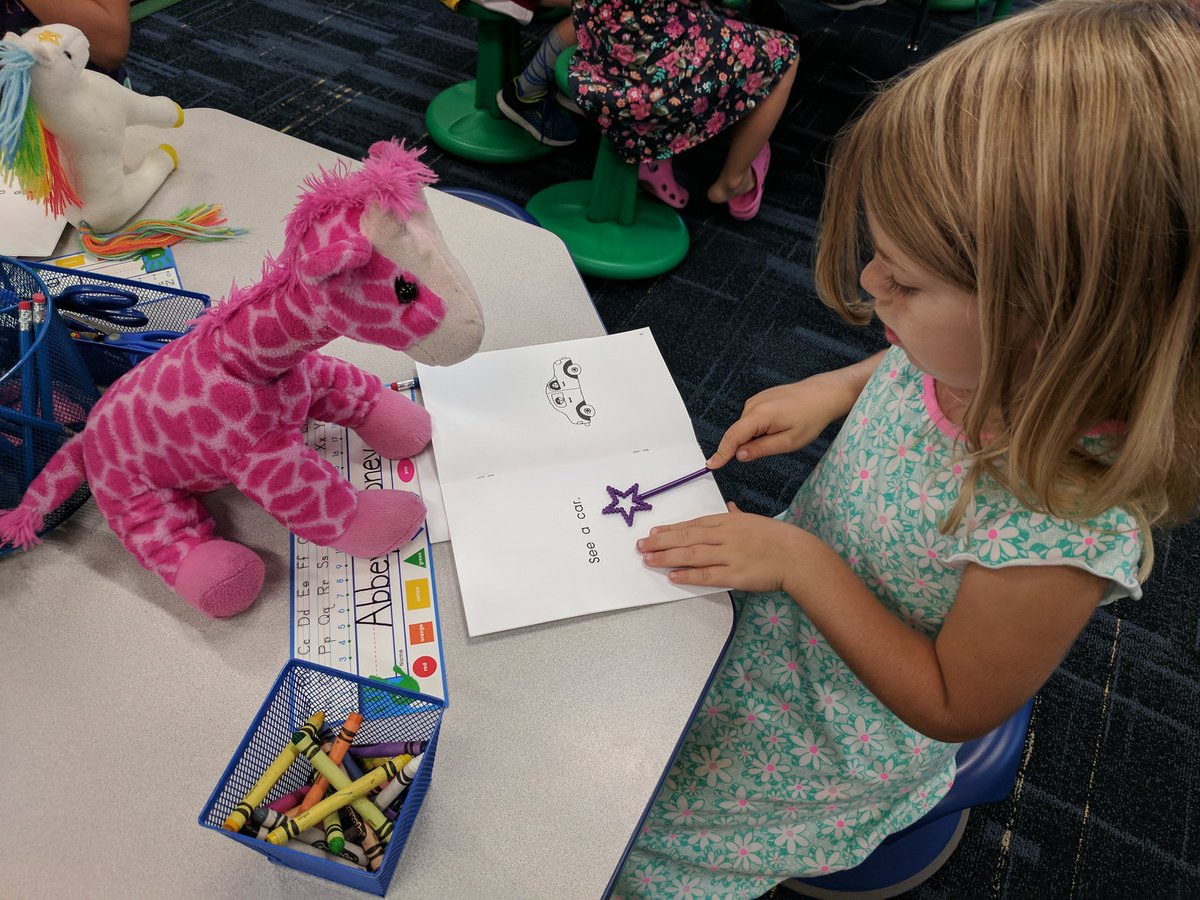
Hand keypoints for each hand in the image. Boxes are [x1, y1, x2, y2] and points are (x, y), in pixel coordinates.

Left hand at [637, 502, 810, 591]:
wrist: (797, 555)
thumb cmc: (777, 538)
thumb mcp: (754, 520)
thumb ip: (737, 515)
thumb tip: (728, 507)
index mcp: (728, 521)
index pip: (693, 524)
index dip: (671, 529)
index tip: (653, 533)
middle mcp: (725, 535)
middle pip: (686, 537)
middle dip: (660, 542)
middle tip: (640, 546)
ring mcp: (729, 555)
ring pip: (691, 554)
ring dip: (667, 557)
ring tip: (648, 560)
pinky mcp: (735, 575)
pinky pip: (706, 575)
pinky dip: (688, 575)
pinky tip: (672, 576)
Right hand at [707, 378, 844, 468]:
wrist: (823, 394)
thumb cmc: (810, 418)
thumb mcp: (789, 441)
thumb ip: (761, 449)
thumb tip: (739, 455)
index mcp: (759, 415)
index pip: (733, 437)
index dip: (721, 453)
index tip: (710, 465)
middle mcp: (753, 405)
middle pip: (739, 433)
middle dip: (749, 446)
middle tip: (778, 443)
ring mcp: (755, 400)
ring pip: (746, 428)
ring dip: (757, 436)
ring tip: (784, 430)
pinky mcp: (759, 399)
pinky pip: (752, 420)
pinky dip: (760, 428)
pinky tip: (781, 423)